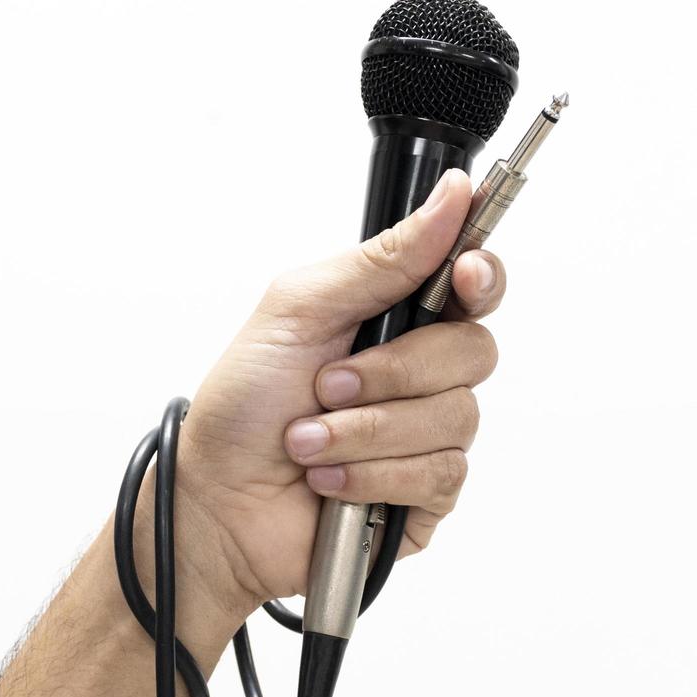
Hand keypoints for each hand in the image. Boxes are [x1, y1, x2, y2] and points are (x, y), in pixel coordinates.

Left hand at [168, 168, 507, 620]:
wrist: (215, 500)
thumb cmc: (244, 403)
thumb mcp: (300, 309)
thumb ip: (382, 258)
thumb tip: (452, 195)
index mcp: (395, 314)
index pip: (473, 282)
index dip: (481, 275)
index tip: (464, 276)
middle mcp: (420, 370)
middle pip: (473, 350)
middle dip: (393, 371)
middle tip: (327, 384)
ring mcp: (427, 433)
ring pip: (456, 417)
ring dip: (368, 431)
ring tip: (309, 441)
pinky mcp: (426, 493)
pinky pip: (440, 475)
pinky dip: (373, 475)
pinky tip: (330, 480)